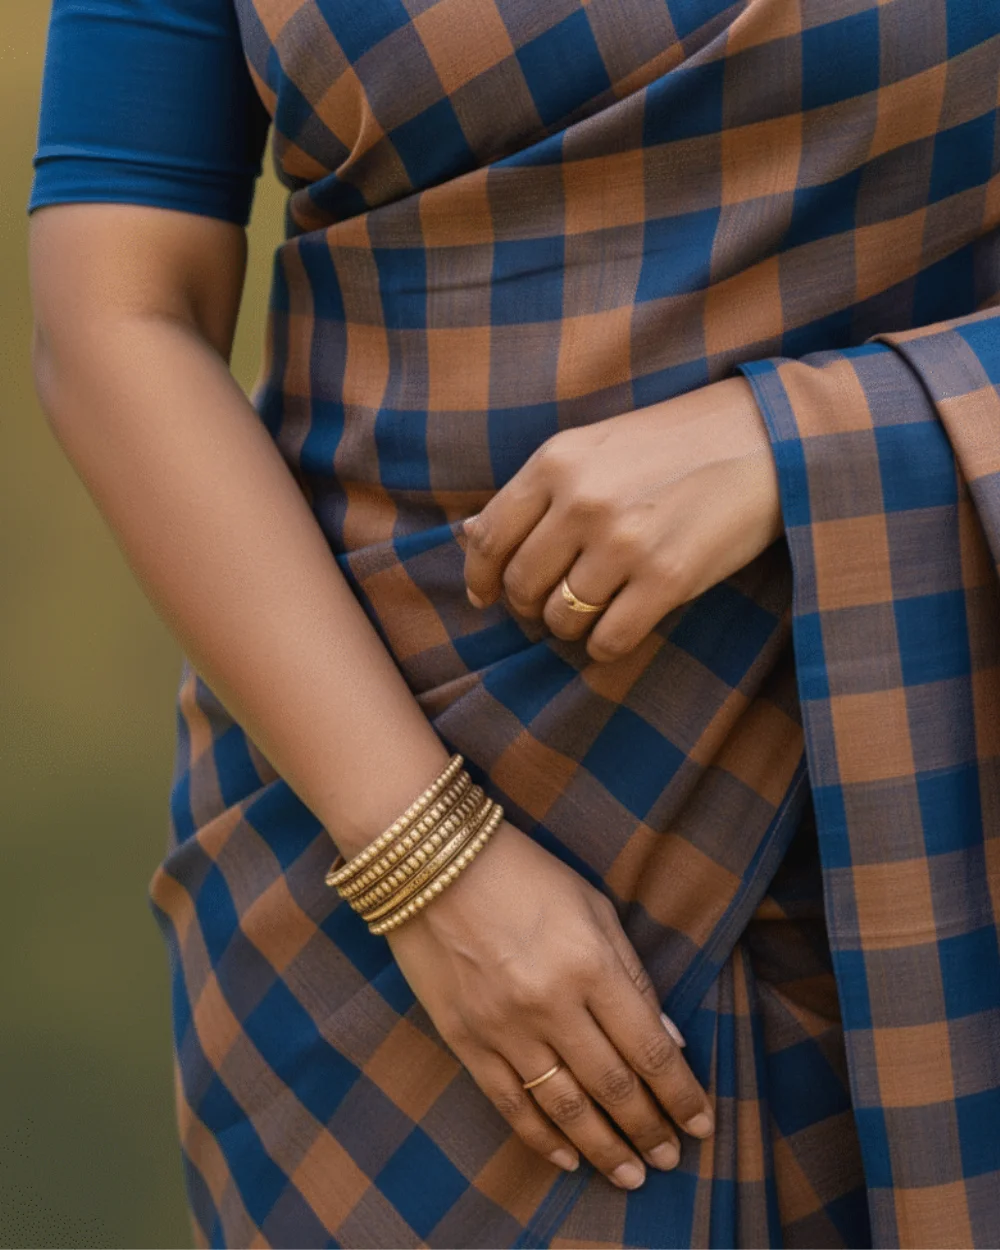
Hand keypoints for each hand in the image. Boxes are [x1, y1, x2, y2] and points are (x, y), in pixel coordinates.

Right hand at [385, 819, 712, 1188]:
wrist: (430, 861)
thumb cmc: (523, 872)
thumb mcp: (593, 906)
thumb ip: (631, 973)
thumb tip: (666, 1039)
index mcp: (590, 964)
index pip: (649, 1049)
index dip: (681, 1095)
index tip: (702, 1125)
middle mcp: (550, 1004)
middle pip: (613, 1087)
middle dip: (650, 1130)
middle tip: (671, 1159)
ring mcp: (503, 1027)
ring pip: (566, 1108)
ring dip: (605, 1149)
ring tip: (632, 1175)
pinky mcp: (465, 1039)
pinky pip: (510, 1103)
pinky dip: (542, 1138)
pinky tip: (570, 1158)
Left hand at [462, 377, 781, 662]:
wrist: (766, 438)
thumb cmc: (674, 443)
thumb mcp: (594, 447)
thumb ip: (536, 492)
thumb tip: (468, 537)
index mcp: (557, 462)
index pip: (489, 539)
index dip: (480, 579)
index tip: (486, 596)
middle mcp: (583, 502)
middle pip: (521, 586)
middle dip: (528, 606)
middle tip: (550, 604)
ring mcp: (625, 543)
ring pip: (561, 619)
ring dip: (569, 626)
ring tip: (592, 609)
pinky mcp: (668, 579)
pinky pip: (608, 640)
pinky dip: (604, 644)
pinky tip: (620, 624)